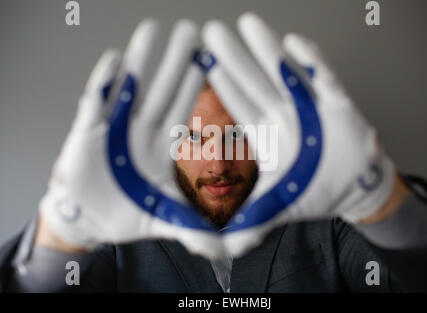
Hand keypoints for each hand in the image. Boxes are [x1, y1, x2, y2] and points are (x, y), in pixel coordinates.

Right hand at [38, 19, 222, 256]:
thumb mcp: (163, 219)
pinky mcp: (87, 132)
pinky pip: (95, 104)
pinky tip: (113, 61)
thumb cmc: (127, 213)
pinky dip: (103, 84)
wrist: (88, 219)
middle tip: (190, 32)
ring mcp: (115, 129)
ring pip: (130, 90)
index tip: (209, 62)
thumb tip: (221, 245)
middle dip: (174, 62)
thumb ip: (191, 227)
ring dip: (140, 62)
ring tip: (151, 31)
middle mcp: (142, 133)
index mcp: (163, 149)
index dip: (195, 88)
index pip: (182, 113)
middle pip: (161, 93)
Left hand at [202, 13, 397, 255]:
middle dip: (235, 60)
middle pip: (256, 85)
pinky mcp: (338, 105)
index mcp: (267, 138)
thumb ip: (249, 221)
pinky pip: (325, 81)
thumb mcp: (277, 207)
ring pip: (285, 75)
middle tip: (213, 34)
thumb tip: (221, 246)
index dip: (221, 89)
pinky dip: (313, 64)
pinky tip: (294, 44)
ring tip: (248, 25)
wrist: (356, 187)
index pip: (239, 110)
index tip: (202, 66)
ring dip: (267, 51)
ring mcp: (310, 108)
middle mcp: (284, 118)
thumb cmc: (314, 192)